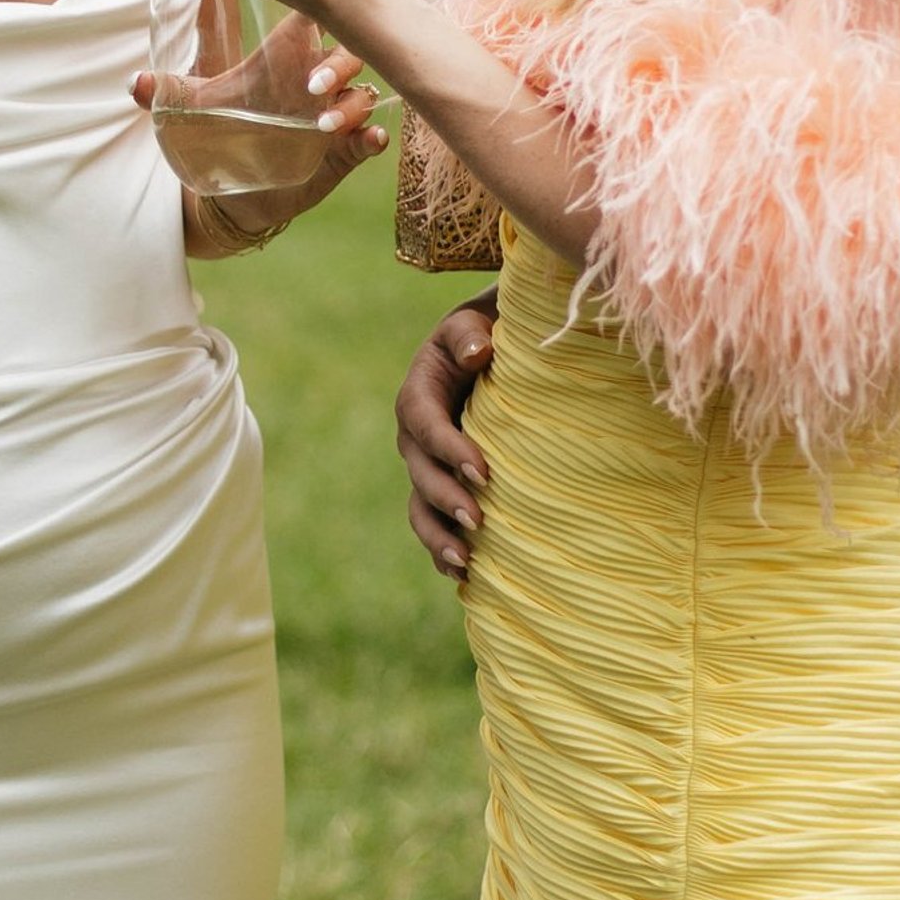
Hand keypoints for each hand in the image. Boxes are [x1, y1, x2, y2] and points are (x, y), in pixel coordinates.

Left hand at [136, 12, 383, 248]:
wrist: (232, 196)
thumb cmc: (220, 137)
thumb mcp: (195, 112)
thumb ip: (167, 93)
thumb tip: (136, 83)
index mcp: (286, 61)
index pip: (315, 20)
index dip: (322, 11)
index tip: (314, 18)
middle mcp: (316, 83)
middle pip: (348, 53)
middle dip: (338, 65)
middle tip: (312, 88)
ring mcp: (333, 118)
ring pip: (361, 94)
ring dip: (351, 104)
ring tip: (324, 124)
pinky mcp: (343, 154)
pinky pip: (369, 139)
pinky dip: (372, 138)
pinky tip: (369, 140)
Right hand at [397, 294, 496, 581]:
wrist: (485, 354)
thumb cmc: (484, 335)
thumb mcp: (472, 324)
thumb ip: (469, 333)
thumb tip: (478, 351)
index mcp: (418, 396)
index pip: (426, 426)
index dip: (450, 451)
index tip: (483, 472)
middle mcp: (415, 439)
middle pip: (421, 475)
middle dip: (447, 501)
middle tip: (478, 521)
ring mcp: (425, 468)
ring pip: (421, 509)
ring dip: (439, 538)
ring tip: (466, 561)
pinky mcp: (440, 489)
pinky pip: (433, 525)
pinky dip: (442, 551)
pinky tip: (462, 575)